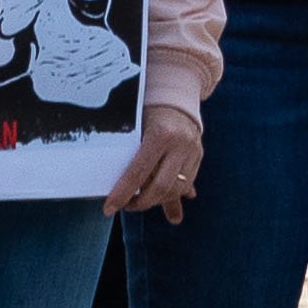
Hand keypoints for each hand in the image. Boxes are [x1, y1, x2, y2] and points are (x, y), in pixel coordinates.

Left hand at [104, 108, 204, 223]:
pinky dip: (169, 196)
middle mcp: (180, 143)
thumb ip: (126, 155)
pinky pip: (185, 186)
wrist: (175, 99)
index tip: (109, 208)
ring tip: (138, 201)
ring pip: (175, 190)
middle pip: (160, 187)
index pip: (138, 173)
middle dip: (139, 203)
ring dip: (155, 202)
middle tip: (124, 206)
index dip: (122, 194)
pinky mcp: (198, 157)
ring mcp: (193, 151)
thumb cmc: (145, 114)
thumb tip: (109, 183)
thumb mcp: (134, 129)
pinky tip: (156, 198)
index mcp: (160, 134)